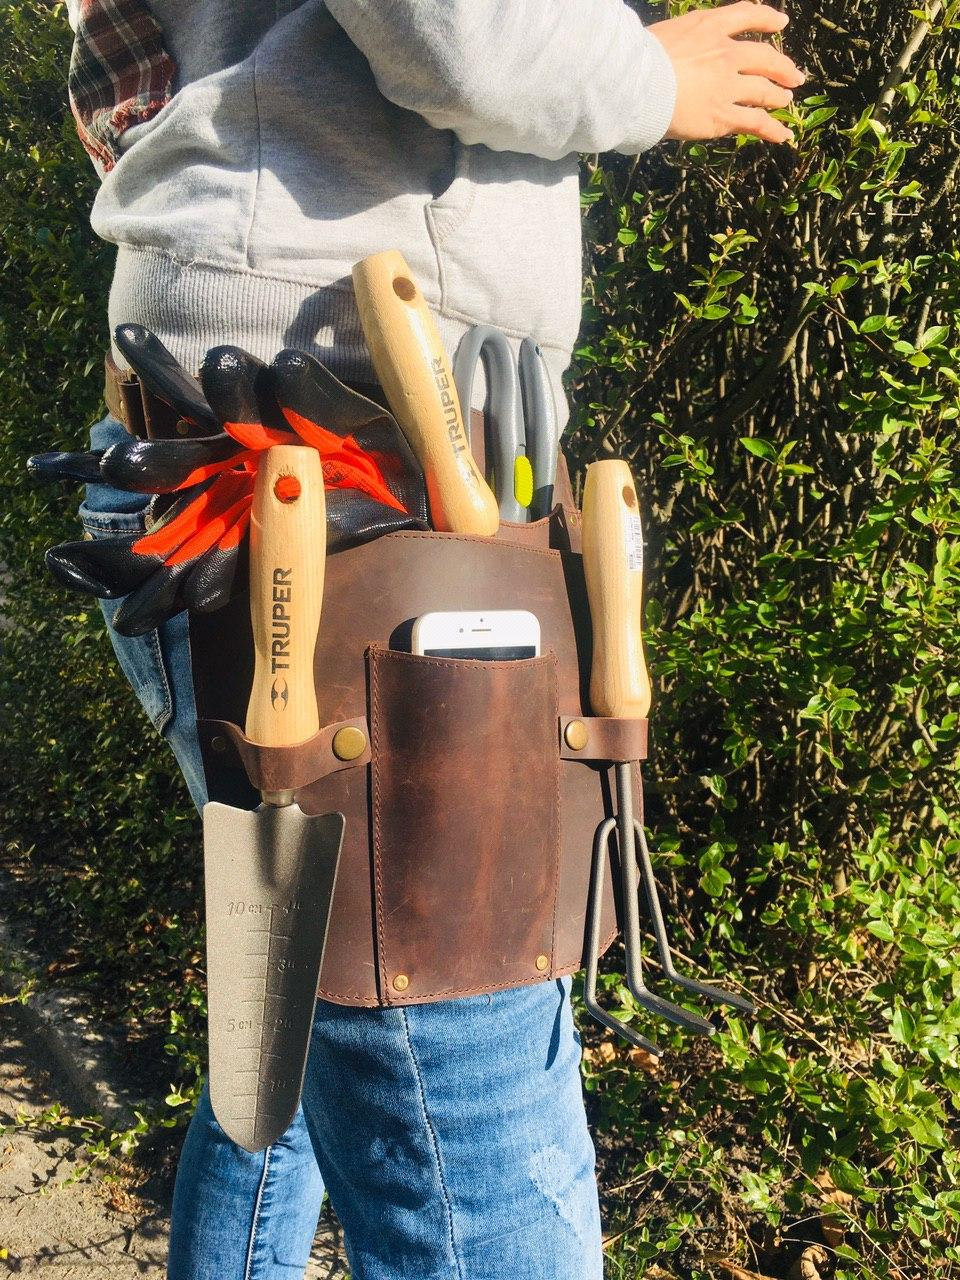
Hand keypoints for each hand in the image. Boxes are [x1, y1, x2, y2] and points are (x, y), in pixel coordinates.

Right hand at [649, 1, 803, 144]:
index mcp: (709, 27)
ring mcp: (727, 85)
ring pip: (763, 90)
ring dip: (778, 96)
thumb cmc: (638, 60)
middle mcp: (725, 53)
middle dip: (782, 66)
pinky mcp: (722, 116)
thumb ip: (685, 38)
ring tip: (786, 100)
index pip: (746, 15)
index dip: (767, 18)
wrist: (635, 84)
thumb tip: (683, 50)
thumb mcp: (666, 33)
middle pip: (764, 57)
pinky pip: (756, 122)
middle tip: (793, 75)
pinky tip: (784, 135)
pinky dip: (773, 129)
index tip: (780, 22)